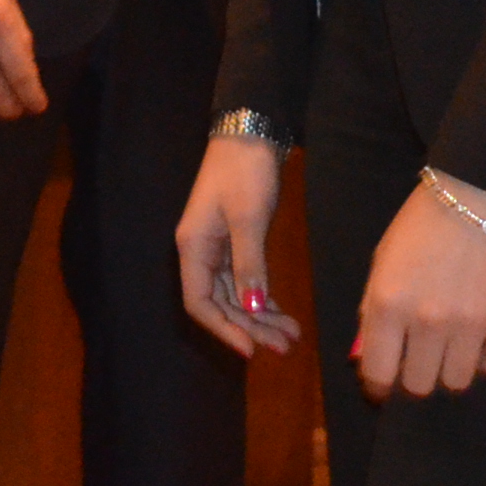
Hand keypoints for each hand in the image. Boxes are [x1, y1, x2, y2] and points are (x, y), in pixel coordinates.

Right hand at [174, 135, 300, 357]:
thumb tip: (252, 308)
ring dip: (260, 317)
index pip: (199, 302)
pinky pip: (245, 281)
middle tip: (285, 347)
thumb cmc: (244, 174)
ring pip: (235, 295)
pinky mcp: (235, 242)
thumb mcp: (248, 219)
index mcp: (193, 247)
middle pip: (220, 303)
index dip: (223, 329)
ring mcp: (217, 248)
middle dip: (250, 327)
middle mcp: (200, 252)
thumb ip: (249, 265)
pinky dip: (262, 298)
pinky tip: (282, 312)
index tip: (252, 350)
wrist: (251, 136)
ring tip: (292, 335)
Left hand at [354, 170, 485, 398]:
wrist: (480, 197)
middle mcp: (427, 322)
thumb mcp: (381, 262)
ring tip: (449, 348)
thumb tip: (366, 356)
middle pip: (420, 385)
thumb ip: (372, 310)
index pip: (378, 372)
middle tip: (417, 362)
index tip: (381, 387)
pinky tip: (479, 340)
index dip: (377, 386)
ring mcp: (470, 326)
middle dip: (414, 378)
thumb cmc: (421, 226)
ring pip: (458, 382)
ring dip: (450, 370)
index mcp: (387, 304)